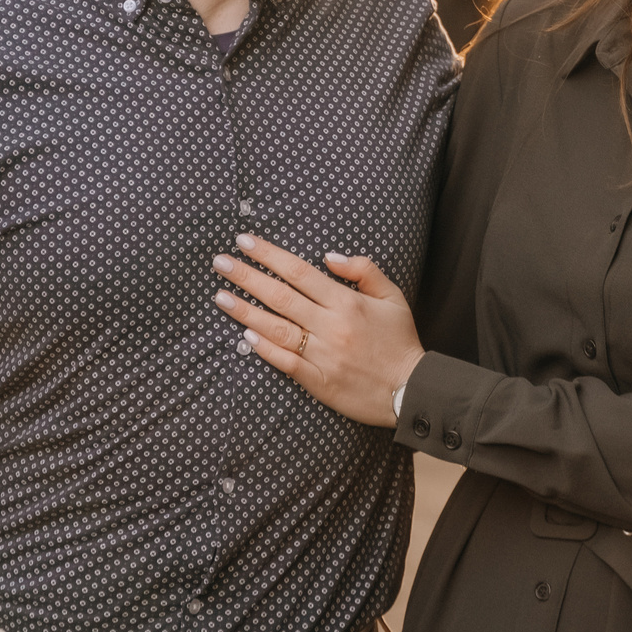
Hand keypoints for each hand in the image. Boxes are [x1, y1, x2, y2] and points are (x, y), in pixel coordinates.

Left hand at [212, 235, 425, 426]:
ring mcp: (322, 355)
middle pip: (280, 296)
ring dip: (245, 311)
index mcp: (347, 301)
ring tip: (220, 296)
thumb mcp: (392, 296)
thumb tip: (329, 256)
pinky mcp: (318, 381)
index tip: (244, 241)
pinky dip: (265, 350)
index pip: (299, 271)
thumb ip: (363, 270)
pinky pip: (286, 362)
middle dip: (246, 276)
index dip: (269, 255)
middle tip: (220, 262)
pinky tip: (245, 337)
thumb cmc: (400, 341)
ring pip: (276, 328)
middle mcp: (331, 325)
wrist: (411, 390)